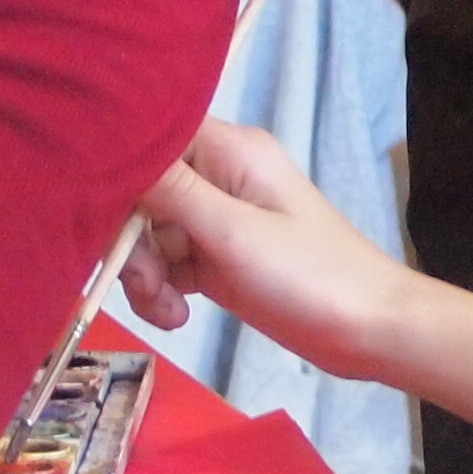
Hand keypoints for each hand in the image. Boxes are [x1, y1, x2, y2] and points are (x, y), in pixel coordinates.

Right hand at [126, 118, 417, 379]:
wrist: (370, 330)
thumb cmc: (311, 275)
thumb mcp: (234, 234)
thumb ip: (171, 193)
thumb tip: (108, 144)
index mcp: (227, 150)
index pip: (147, 142)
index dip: (118, 177)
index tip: (102, 220)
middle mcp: (217, 176)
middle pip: (141, 194)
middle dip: (131, 243)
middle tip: (145, 283)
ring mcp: (217, 220)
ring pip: (149, 235)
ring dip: (145, 275)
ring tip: (168, 312)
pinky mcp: (217, 259)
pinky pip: (167, 265)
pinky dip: (162, 291)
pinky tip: (176, 316)